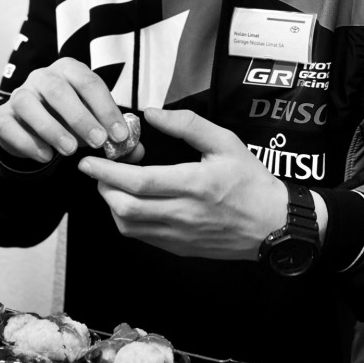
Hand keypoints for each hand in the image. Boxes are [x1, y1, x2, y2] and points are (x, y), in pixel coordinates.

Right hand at [0, 58, 140, 163]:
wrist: (31, 129)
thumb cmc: (70, 120)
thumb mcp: (93, 123)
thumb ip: (114, 136)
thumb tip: (137, 151)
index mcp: (69, 70)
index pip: (89, 82)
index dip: (106, 107)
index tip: (119, 134)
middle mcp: (42, 77)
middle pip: (58, 89)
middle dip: (80, 116)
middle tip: (98, 141)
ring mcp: (19, 95)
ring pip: (28, 104)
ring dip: (51, 127)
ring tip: (69, 151)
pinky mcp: (1, 117)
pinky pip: (9, 125)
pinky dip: (27, 142)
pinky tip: (45, 156)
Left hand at [77, 107, 290, 259]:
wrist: (274, 225)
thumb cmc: (251, 182)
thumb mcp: (225, 142)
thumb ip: (186, 125)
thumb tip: (152, 114)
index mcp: (195, 185)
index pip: (138, 182)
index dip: (108, 171)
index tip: (89, 160)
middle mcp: (184, 214)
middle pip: (126, 207)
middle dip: (103, 187)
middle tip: (99, 169)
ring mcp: (180, 236)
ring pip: (128, 225)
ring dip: (112, 203)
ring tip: (115, 183)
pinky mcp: (179, 248)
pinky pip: (142, 236)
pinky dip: (127, 218)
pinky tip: (133, 201)